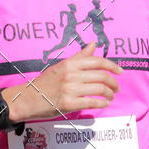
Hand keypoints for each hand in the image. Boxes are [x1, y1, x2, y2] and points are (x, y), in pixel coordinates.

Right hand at [7, 41, 123, 121]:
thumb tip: (94, 44)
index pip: (97, 61)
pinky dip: (102, 103)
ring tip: (110, 96)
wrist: (28, 99)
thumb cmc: (46, 82)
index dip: (112, 66)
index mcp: (70, 64)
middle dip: (113, 83)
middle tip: (116, 88)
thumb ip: (79, 56)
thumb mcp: (61, 65)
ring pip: (99, 90)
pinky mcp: (69, 104)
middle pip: (101, 76)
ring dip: (109, 94)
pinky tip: (104, 103)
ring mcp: (70, 89)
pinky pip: (92, 102)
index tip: (120, 72)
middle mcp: (71, 75)